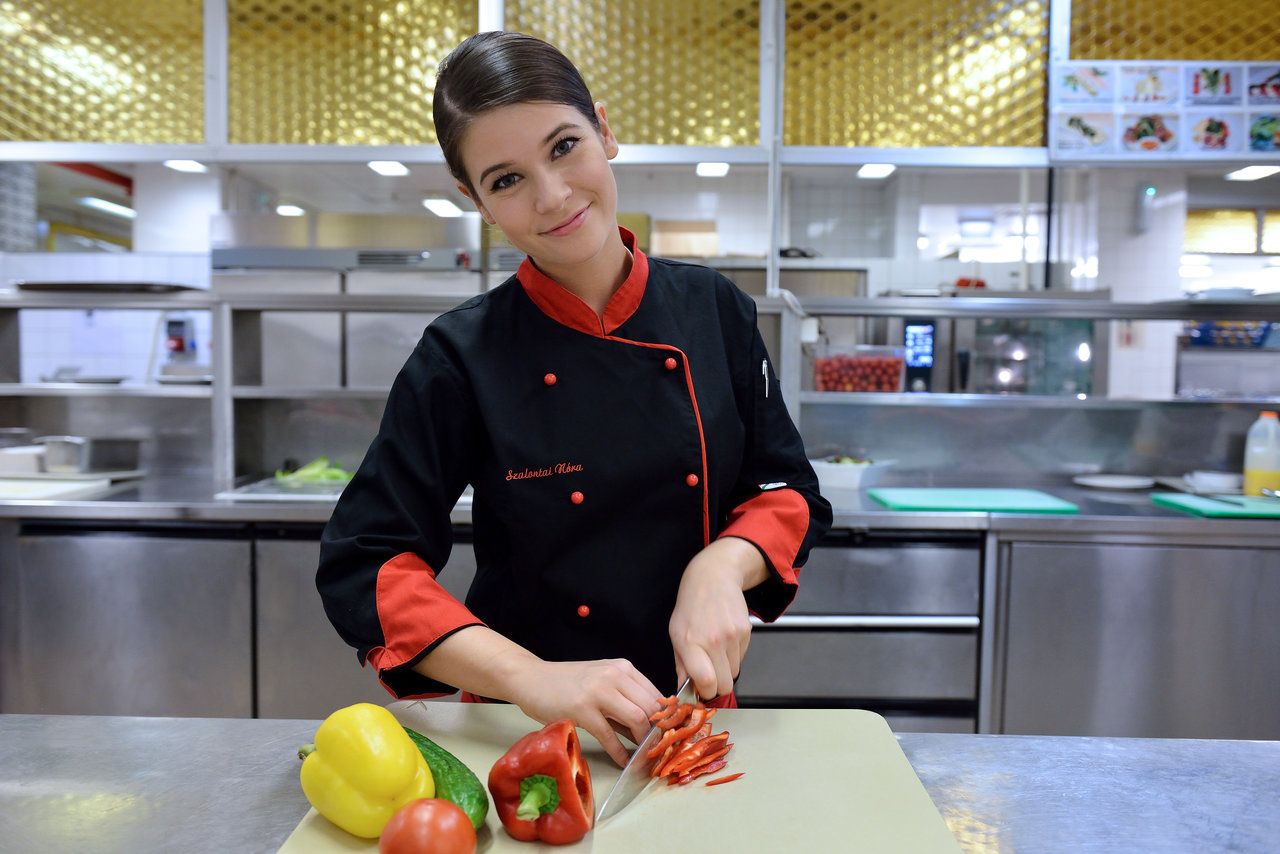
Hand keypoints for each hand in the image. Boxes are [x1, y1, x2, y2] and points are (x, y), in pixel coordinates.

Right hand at [507, 658, 661, 766]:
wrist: (531, 678)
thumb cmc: (567, 683)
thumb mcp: (601, 681)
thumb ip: (624, 700)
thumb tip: (650, 728)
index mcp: (623, 667)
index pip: (656, 694)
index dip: (666, 717)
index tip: (669, 734)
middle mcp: (614, 675)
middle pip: (651, 707)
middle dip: (659, 732)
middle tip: (659, 749)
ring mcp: (598, 691)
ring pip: (636, 718)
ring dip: (643, 742)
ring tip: (644, 756)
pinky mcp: (582, 709)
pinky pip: (610, 735)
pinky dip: (620, 752)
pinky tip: (624, 761)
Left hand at [668, 538, 763, 701]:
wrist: (713, 579)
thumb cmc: (691, 607)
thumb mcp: (676, 634)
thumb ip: (681, 665)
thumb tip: (684, 690)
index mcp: (690, 643)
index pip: (706, 681)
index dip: (705, 693)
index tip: (700, 690)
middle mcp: (713, 640)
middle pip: (725, 684)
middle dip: (716, 686)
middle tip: (708, 676)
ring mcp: (732, 636)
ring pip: (734, 673)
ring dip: (725, 670)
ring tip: (714, 652)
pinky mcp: (746, 632)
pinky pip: (742, 658)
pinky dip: (733, 656)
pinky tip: (724, 640)